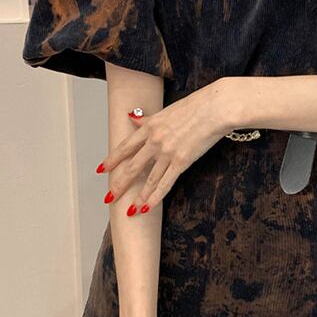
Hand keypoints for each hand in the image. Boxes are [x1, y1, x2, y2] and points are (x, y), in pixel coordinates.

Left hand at [99, 80, 234, 211]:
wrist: (214, 108)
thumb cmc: (195, 106)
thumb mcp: (166, 111)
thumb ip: (148, 119)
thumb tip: (131, 118)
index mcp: (150, 127)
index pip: (125, 146)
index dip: (112, 159)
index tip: (102, 169)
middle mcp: (154, 141)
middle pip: (132, 166)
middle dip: (119, 184)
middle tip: (109, 197)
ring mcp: (167, 152)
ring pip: (148, 179)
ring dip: (138, 196)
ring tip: (130, 210)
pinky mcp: (182, 161)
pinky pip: (165, 183)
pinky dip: (154, 197)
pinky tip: (147, 207)